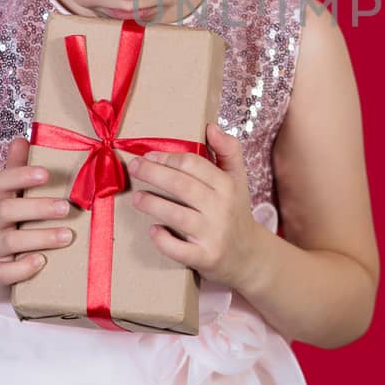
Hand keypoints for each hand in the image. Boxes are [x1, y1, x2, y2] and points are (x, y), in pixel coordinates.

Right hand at [0, 137, 77, 301]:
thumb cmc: (11, 225)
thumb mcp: (11, 198)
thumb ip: (17, 170)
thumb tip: (22, 137)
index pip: (0, 182)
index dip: (20, 175)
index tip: (46, 173)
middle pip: (7, 211)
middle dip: (38, 207)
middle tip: (67, 207)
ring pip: (10, 242)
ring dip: (40, 237)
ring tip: (68, 236)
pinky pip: (6, 272)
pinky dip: (23, 268)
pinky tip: (41, 262)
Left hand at [128, 123, 266, 291]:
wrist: (250, 255)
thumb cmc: (236, 212)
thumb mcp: (238, 179)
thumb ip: (229, 150)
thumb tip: (211, 127)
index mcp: (227, 185)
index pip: (193, 164)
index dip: (168, 158)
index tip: (149, 155)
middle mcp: (222, 208)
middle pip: (182, 186)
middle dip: (154, 174)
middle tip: (134, 168)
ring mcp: (213, 234)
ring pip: (177, 215)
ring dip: (152, 204)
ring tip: (136, 197)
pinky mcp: (206, 257)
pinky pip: (179, 249)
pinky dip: (163, 240)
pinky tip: (153, 230)